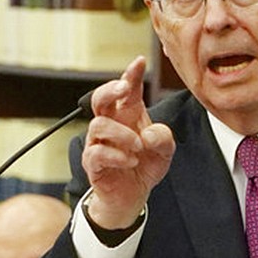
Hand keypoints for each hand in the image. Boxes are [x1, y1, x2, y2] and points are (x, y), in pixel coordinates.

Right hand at [82, 56, 175, 228]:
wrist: (132, 196)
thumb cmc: (144, 165)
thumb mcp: (164, 151)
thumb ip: (164, 138)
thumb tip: (148, 134)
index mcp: (128, 114)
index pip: (127, 89)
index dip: (132, 73)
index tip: (140, 61)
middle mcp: (110, 124)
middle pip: (100, 98)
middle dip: (111, 89)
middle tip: (125, 89)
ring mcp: (98, 142)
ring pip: (99, 124)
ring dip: (122, 134)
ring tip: (138, 147)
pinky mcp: (92, 162)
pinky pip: (97, 152)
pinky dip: (117, 156)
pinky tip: (130, 161)